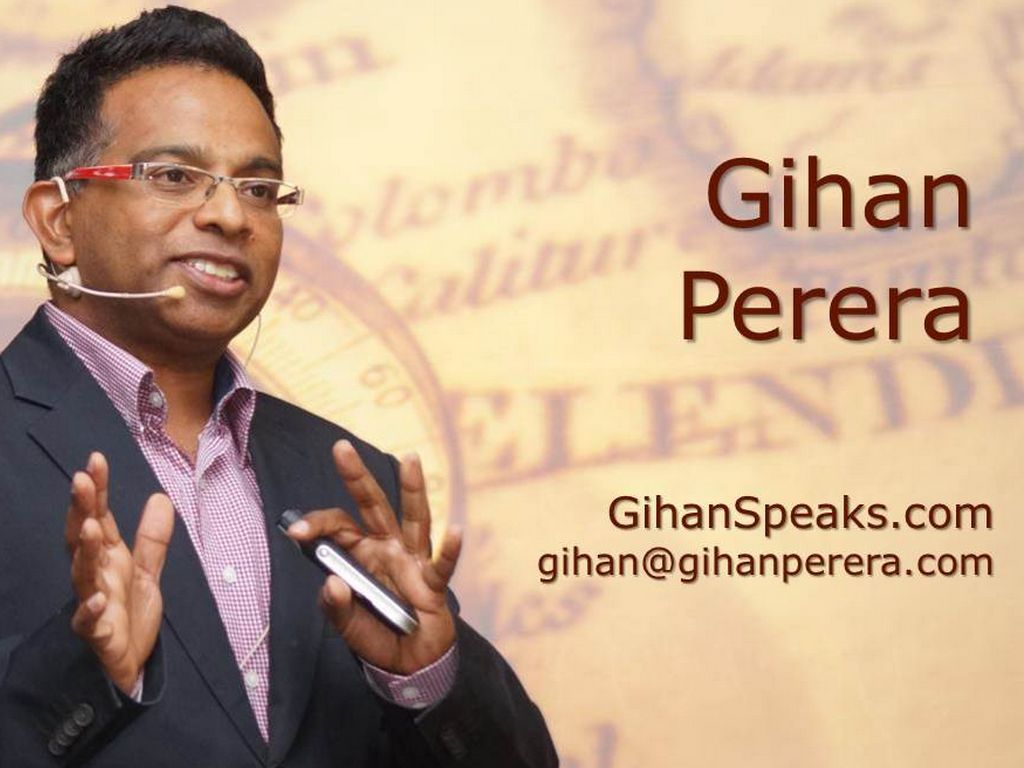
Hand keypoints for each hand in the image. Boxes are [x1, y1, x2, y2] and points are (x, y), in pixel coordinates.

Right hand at [65, 452, 173, 693]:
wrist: (130, 663)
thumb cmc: (129, 614)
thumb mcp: (148, 571)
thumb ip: (153, 538)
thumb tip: (161, 497)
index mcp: (108, 558)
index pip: (99, 517)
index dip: (97, 490)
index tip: (96, 459)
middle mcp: (96, 576)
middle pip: (84, 538)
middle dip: (82, 510)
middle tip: (81, 480)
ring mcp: (94, 604)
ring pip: (83, 575)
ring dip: (84, 552)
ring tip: (89, 528)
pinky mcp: (99, 635)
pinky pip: (90, 623)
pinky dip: (89, 612)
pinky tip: (95, 601)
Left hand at [287, 439, 461, 674]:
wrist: (408, 664)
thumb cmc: (376, 636)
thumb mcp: (346, 626)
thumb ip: (335, 607)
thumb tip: (333, 582)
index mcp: (361, 553)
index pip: (338, 527)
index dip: (317, 525)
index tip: (296, 532)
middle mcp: (387, 548)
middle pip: (373, 506)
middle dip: (357, 477)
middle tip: (340, 447)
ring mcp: (412, 562)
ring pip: (412, 519)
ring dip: (412, 489)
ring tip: (411, 459)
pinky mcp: (433, 584)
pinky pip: (441, 565)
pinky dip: (449, 550)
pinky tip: (456, 531)